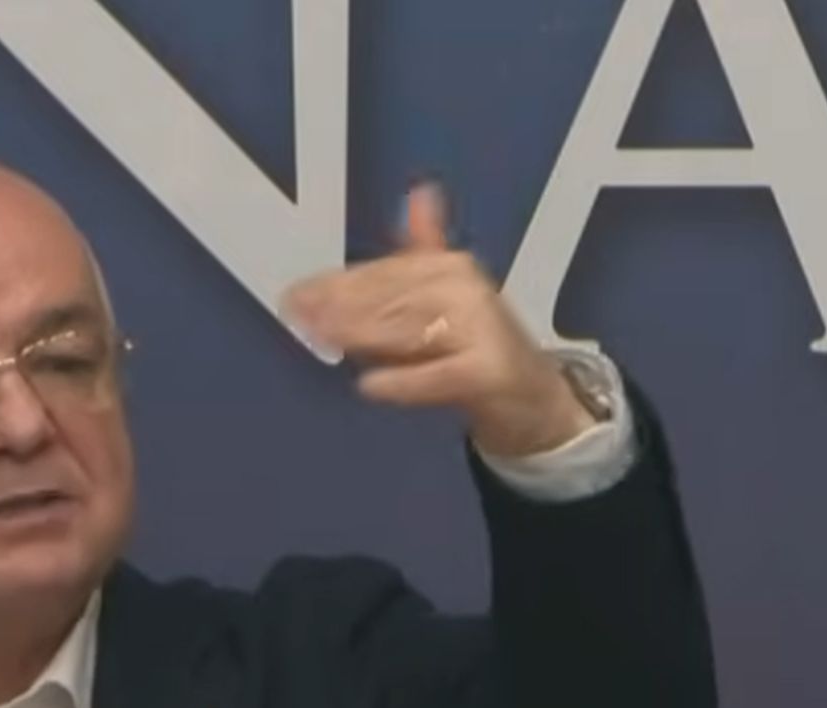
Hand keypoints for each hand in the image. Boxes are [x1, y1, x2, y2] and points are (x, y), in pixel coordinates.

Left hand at [281, 183, 596, 457]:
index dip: (336, 284)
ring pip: (408, 332)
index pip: (383, 273)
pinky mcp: (487, 370)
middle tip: (297, 317)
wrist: (531, 395)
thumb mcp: (447, 293)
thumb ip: (422, 250)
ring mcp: (480, 328)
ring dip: (360, 336)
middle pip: (390, 299)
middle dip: (339, 308)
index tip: (294, 294)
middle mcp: (466, 288)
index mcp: (449, 266)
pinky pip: (435, 376)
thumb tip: (420, 192)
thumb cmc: (476, 344)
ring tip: (321, 340)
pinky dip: (403, 382)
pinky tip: (369, 386)